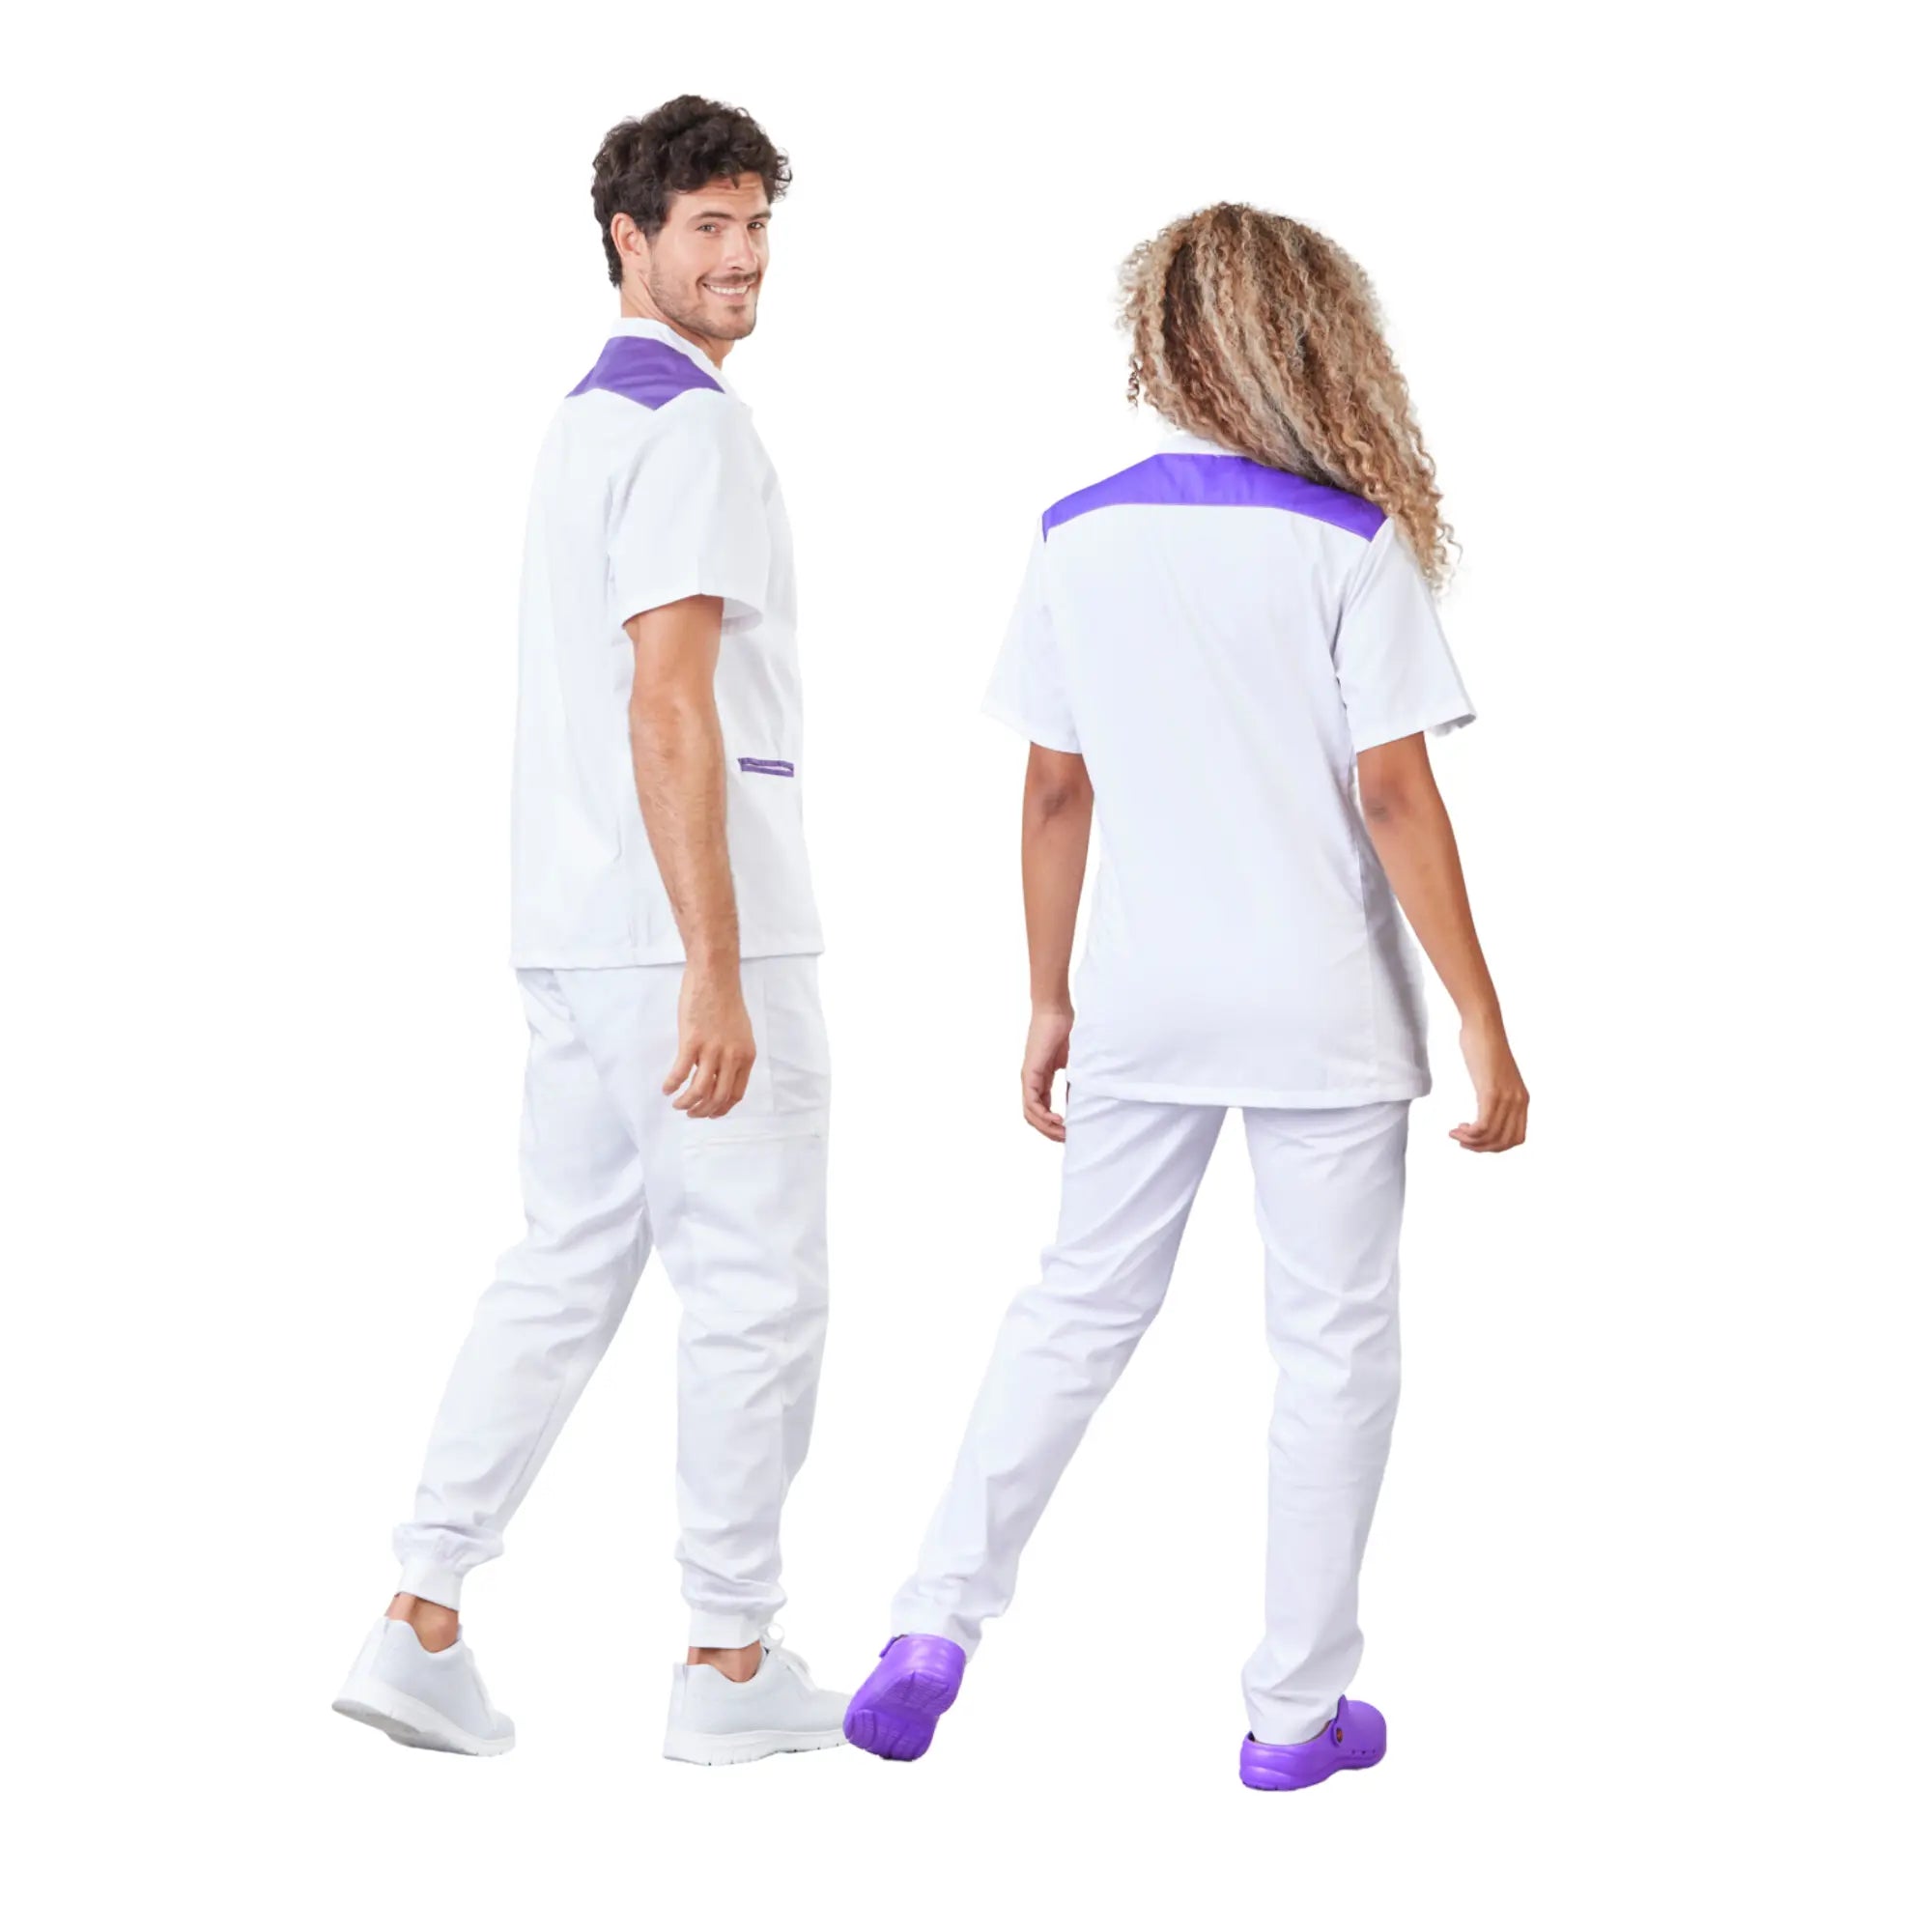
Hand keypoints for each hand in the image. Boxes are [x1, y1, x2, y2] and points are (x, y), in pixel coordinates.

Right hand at [664, 964, 756, 1118]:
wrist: (715, 975)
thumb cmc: (725, 999)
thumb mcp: (740, 1031)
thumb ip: (733, 1052)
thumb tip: (720, 1071)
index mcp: (745, 1055)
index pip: (736, 1093)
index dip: (722, 1108)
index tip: (710, 1113)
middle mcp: (732, 1056)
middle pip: (718, 1097)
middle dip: (703, 1111)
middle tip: (691, 1113)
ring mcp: (712, 1050)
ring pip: (700, 1091)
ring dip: (687, 1104)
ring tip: (677, 1105)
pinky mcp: (692, 1041)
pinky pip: (681, 1072)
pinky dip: (672, 1085)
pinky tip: (666, 1088)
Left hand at [1020, 1006, 1073, 1140]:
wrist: (1057, 1011)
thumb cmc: (1066, 1030)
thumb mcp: (1074, 1064)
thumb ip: (1074, 1083)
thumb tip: (1082, 1104)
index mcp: (1041, 1079)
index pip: (1042, 1109)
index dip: (1053, 1124)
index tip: (1070, 1132)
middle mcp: (1032, 1081)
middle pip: (1033, 1116)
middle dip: (1049, 1131)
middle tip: (1067, 1139)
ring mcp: (1029, 1078)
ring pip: (1030, 1113)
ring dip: (1046, 1128)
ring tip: (1063, 1134)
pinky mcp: (1029, 1073)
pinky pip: (1031, 1102)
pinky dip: (1043, 1115)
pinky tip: (1058, 1120)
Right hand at [1452, 1014, 1527, 1151]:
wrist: (1483, 1025)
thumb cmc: (1485, 1045)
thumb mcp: (1496, 1075)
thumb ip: (1496, 1092)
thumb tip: (1486, 1103)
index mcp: (1522, 1099)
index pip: (1517, 1138)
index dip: (1496, 1146)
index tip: (1476, 1138)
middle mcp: (1518, 1101)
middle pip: (1505, 1142)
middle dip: (1482, 1148)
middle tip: (1462, 1141)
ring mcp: (1505, 1098)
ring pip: (1492, 1137)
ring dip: (1471, 1142)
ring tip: (1455, 1135)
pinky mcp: (1491, 1092)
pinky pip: (1483, 1126)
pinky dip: (1469, 1134)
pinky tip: (1457, 1128)